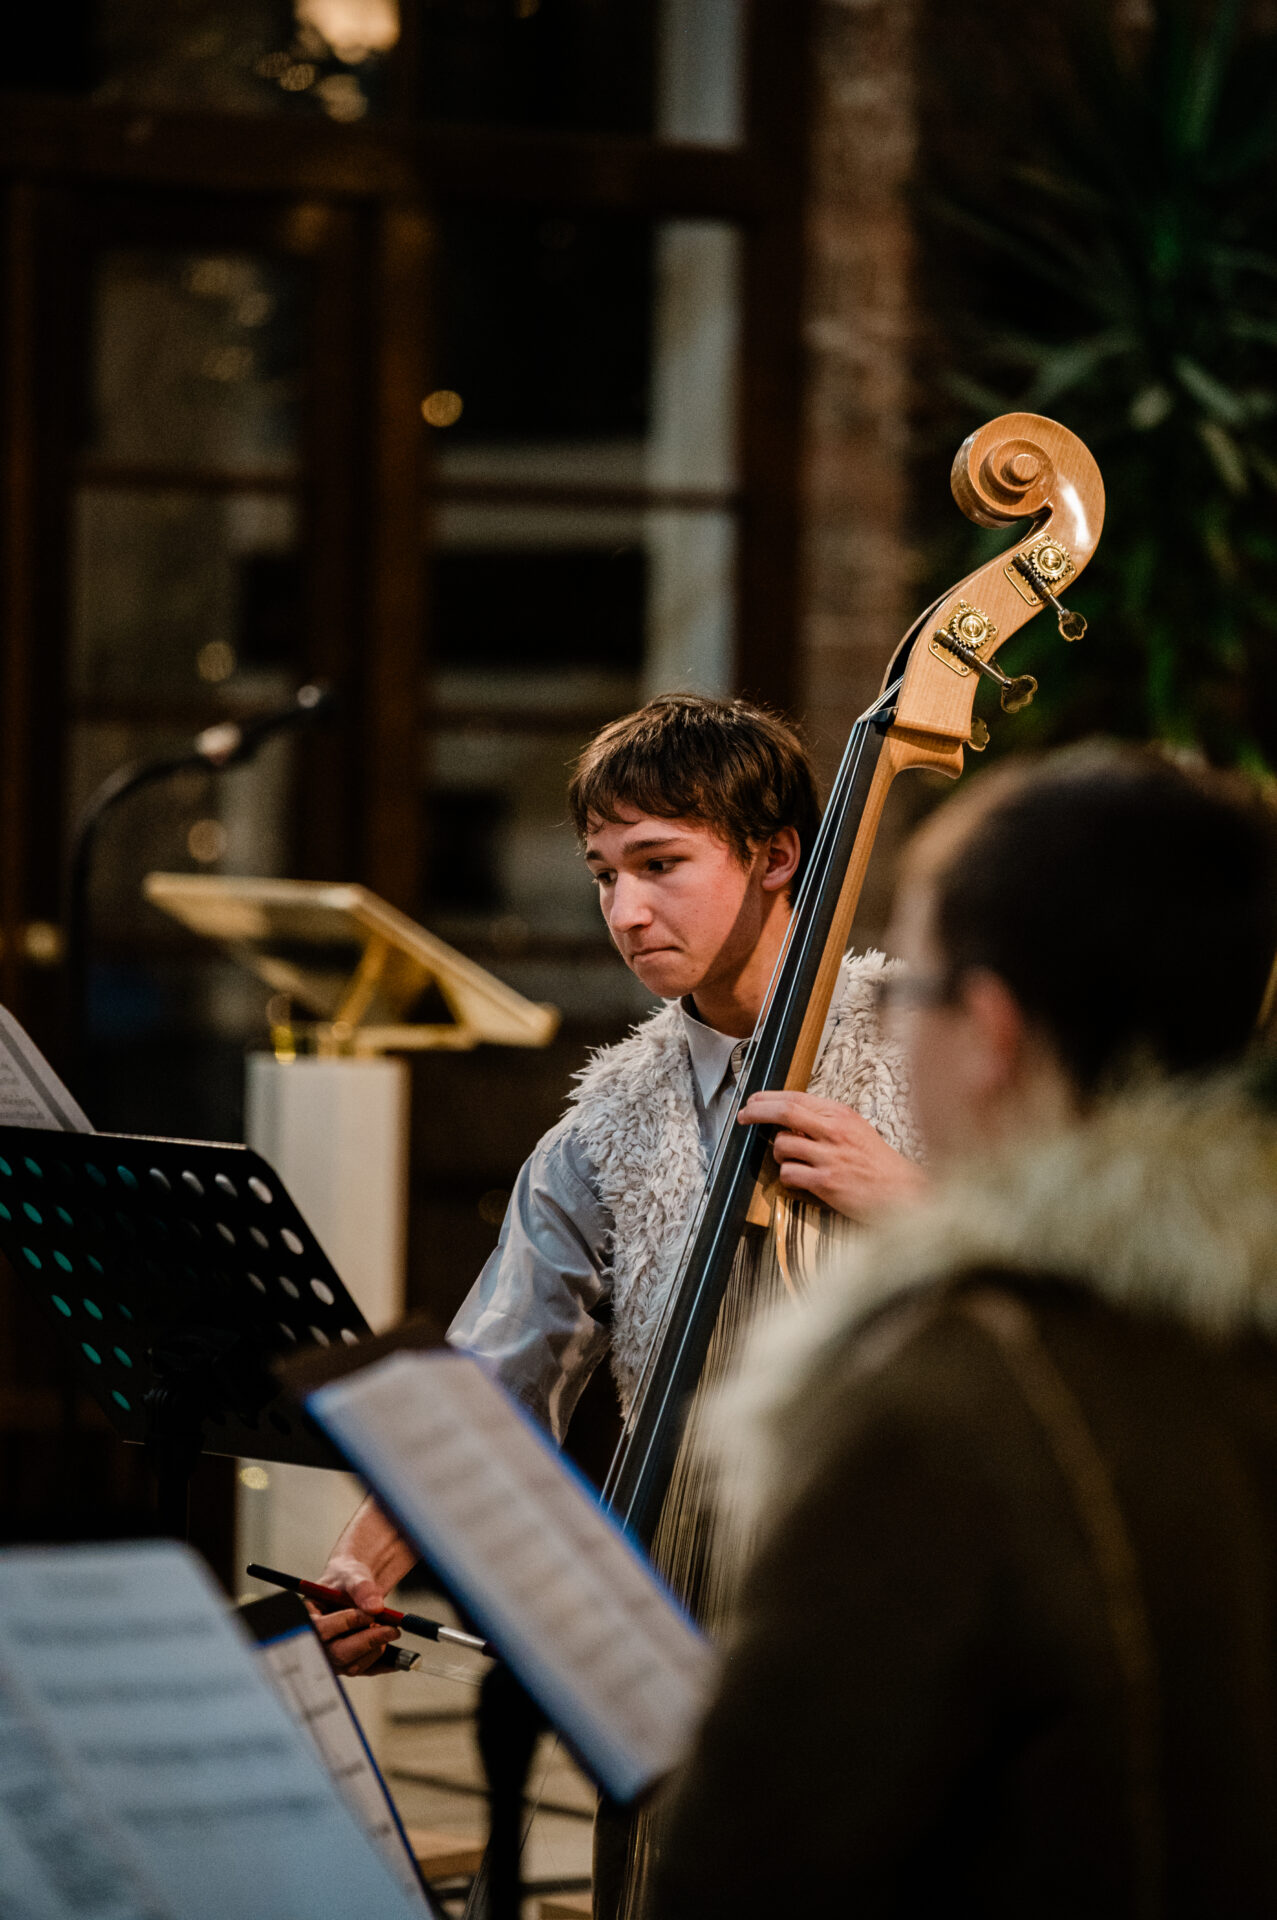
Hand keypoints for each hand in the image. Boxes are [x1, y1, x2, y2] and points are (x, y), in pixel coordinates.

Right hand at [309, 1556, 400, 1677]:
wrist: (356, 1585)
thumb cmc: (348, 1579)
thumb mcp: (352, 1574)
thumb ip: (361, 1587)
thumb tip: (375, 1608)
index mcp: (308, 1617)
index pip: (321, 1629)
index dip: (347, 1623)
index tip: (372, 1615)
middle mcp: (317, 1642)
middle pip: (336, 1654)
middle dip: (368, 1642)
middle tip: (392, 1630)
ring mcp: (331, 1656)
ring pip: (352, 1666)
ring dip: (375, 1649)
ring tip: (388, 1629)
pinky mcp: (349, 1663)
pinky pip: (366, 1671)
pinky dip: (383, 1664)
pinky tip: (396, 1655)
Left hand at [738, 1092, 926, 1221]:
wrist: (902, 1192)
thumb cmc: (877, 1163)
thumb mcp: (856, 1129)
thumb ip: (825, 1121)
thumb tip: (789, 1116)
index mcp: (841, 1115)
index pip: (796, 1097)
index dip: (768, 1098)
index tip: (753, 1101)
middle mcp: (834, 1131)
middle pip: (784, 1112)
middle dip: (757, 1111)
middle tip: (743, 1116)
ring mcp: (829, 1157)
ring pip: (782, 1146)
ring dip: (779, 1154)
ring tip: (794, 1161)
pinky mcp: (825, 1182)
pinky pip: (788, 1174)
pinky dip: (788, 1177)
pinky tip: (802, 1180)